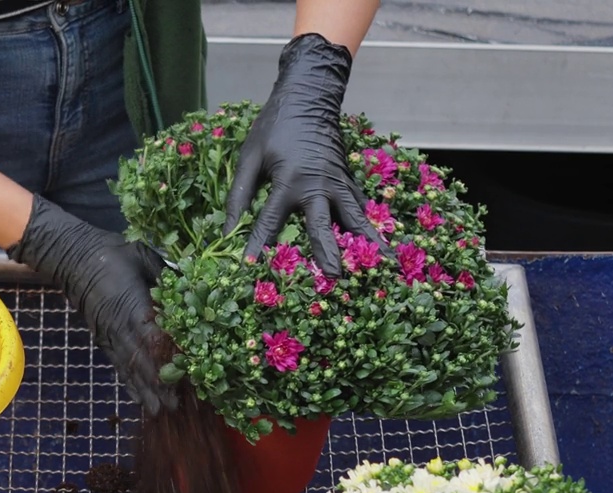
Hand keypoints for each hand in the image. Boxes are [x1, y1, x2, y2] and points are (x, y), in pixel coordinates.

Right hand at [8, 196, 178, 415]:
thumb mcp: (143, 257)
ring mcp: (109, 335)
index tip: (188, 377)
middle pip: (143, 362)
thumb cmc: (111, 253)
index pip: (154, 339)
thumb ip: (166, 277)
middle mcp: (120, 327)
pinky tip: (139, 399)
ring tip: (160, 412)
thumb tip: (191, 291)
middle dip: (161, 386)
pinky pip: (118, 365)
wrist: (73, 257)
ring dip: (145, 392)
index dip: (171, 360)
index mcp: (133, 305)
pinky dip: (129, 384)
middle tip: (178, 406)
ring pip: (130, 369)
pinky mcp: (103, 339)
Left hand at [223, 32, 381, 277]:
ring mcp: (338, 183)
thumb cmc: (274, 127)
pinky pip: (360, 208)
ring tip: (384, 265)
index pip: (270, 221)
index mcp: (288, 180)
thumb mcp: (249, 156)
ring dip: (367, 241)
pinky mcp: (347, 180)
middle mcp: (317, 185)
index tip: (251, 268)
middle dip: (329, 252)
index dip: (258, 245)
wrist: (309, 96)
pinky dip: (369, 226)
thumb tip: (227, 230)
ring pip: (355, 217)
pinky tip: (381, 247)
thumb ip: (239, 194)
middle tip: (335, 277)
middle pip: (323, 225)